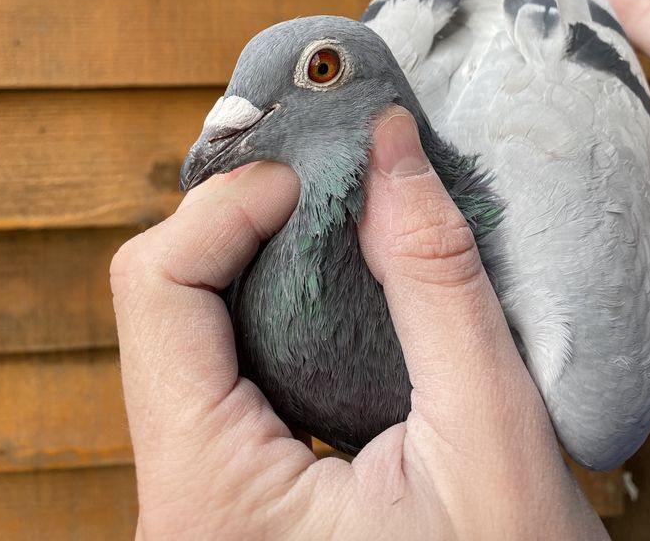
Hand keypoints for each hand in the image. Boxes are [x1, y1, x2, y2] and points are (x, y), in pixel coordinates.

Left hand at [111, 109, 605, 540]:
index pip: (157, 289)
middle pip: (166, 297)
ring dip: (267, 255)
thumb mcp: (492, 441)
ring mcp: (201, 496)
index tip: (315, 173)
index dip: (228, 205)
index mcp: (208, 501)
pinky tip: (343, 286)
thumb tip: (389, 147)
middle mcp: (178, 501)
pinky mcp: (234, 489)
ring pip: (194, 324)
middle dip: (249, 219)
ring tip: (348, 223)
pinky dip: (281, 301)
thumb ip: (436, 283)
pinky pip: (227, 363)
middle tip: (339, 181)